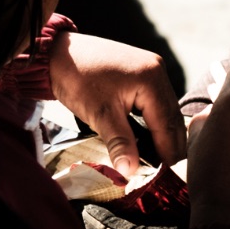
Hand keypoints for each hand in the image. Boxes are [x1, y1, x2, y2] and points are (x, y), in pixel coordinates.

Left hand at [47, 29, 188, 177]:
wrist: (57, 53)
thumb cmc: (77, 78)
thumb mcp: (99, 114)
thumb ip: (119, 143)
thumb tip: (130, 171)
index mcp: (152, 79)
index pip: (167, 124)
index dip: (168, 151)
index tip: (167, 175)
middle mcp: (158, 71)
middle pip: (172, 117)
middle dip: (169, 145)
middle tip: (166, 172)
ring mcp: (152, 70)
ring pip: (166, 111)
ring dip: (163, 134)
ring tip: (158, 160)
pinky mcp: (143, 74)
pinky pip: (156, 103)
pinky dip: (155, 122)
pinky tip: (150, 139)